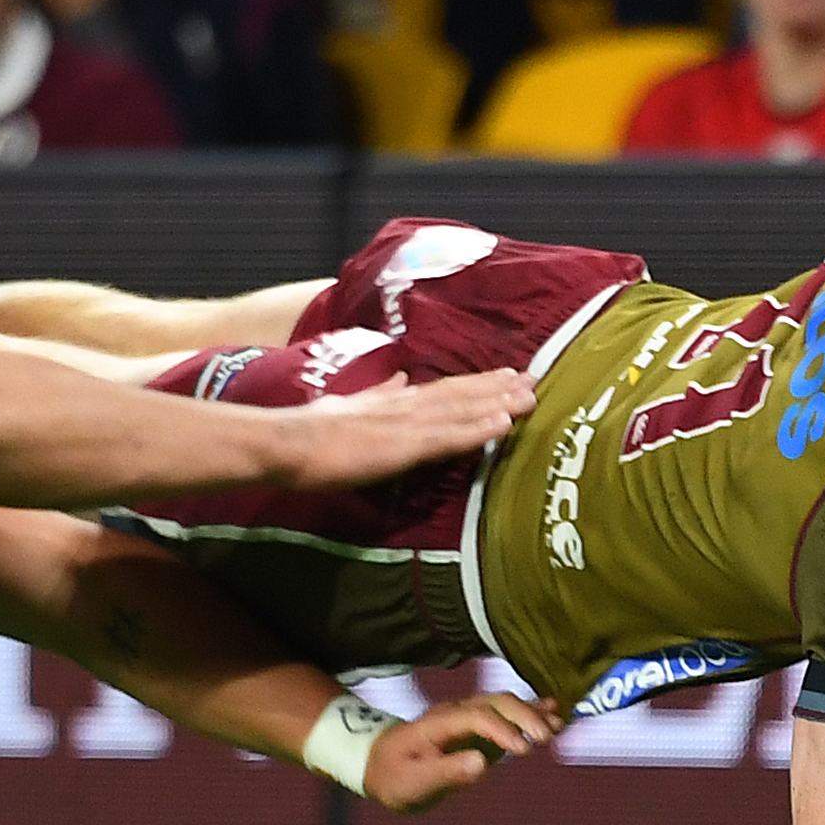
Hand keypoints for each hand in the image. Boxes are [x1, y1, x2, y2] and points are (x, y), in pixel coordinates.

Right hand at [274, 369, 535, 488]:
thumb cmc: (309, 430)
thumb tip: (399, 378)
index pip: (445, 389)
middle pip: (462, 395)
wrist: (286, 443)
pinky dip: (477, 429)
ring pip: (462, 411)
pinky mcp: (402, 447)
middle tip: (538, 379)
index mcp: (395, 401)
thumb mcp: (349, 404)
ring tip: (532, 396)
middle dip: (500, 388)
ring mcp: (406, 426)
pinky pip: (447, 438)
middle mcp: (407, 407)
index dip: (479, 384)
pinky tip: (503, 424)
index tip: (509, 376)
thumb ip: (378, 393)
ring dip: (499, 404)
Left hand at [365, 691, 563, 811]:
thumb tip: (483, 763)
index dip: (503, 730)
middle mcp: (456, 712)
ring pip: (505, 704)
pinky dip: (531, 712)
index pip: (477, 717)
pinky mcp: (478, 726)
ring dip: (532, 713)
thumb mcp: (413, 782)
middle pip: (496, 703)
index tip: (524, 750)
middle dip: (524, 716)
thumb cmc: (394, 775)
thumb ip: (447, 772)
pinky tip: (555, 714)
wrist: (378, 763)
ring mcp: (468, 716)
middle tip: (548, 737)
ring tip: (560, 725)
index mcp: (438, 723)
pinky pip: (507, 714)